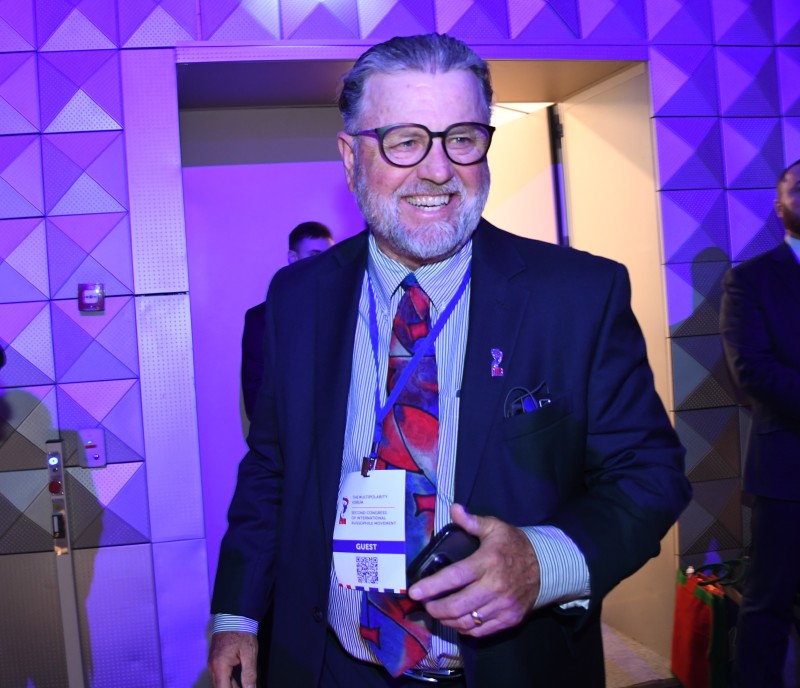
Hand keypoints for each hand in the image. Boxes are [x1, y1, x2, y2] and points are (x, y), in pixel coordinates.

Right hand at [208, 631, 257, 687]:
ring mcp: (213, 664)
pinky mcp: (216, 661)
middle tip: (248, 686)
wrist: (234, 616)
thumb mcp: (249, 653)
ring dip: (232, 686)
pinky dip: (230, 680)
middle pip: (221, 687)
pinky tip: (240, 682)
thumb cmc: (242, 632)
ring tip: (245, 685)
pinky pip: (221, 675)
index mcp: (220, 666)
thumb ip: (249, 674)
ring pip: (221, 682)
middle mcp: (213, 667)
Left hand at [408, 503, 539, 636]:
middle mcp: (494, 587)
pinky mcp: (509, 619)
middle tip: (425, 604)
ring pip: (467, 622)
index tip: (414, 592)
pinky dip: (465, 629)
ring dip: (447, 620)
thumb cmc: (514, 545)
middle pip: (457, 606)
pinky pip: (481, 631)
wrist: (546, 567)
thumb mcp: (495, 527)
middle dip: (435, 608)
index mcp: (487, 562)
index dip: (432, 586)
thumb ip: (472, 521)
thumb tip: (454, 508)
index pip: (454, 577)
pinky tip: (456, 620)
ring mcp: (502, 606)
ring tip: (437, 612)